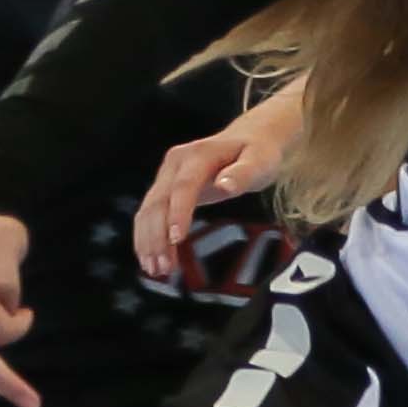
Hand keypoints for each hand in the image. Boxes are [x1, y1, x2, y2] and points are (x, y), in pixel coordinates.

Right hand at [139, 88, 305, 281]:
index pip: (184, 186)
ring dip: (148, 240)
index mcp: (198, 155)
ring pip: (149, 210)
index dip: (177, 213)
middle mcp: (176, 163)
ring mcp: (167, 175)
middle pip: (159, 201)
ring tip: (156, 270)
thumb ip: (243, 174)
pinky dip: (147, 236)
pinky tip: (150, 259)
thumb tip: (225, 186)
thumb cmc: (258, 152)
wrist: (250, 137)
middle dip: (157, 236)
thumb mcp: (260, 161)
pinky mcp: (166, 188)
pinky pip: (150, 213)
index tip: (176, 239)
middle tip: (163, 267)